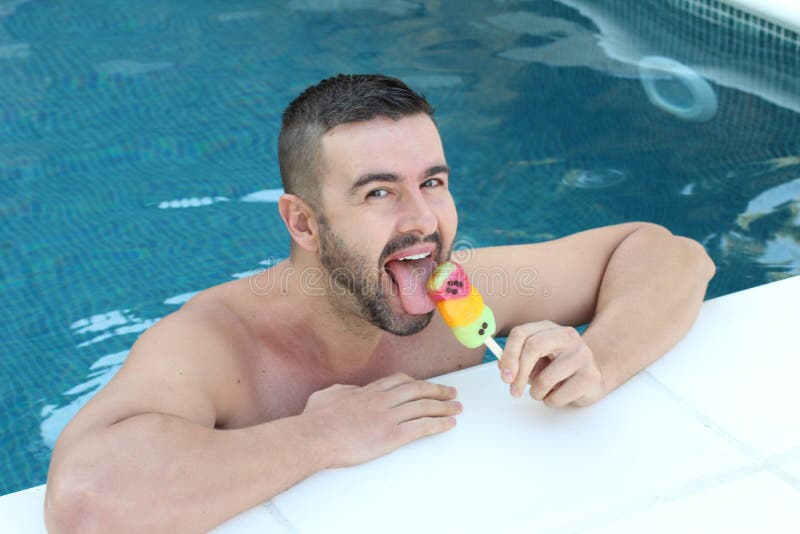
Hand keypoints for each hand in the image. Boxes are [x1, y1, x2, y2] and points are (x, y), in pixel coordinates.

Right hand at [301, 372, 460, 467]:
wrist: (314, 436)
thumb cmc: (316, 420)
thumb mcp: (327, 395)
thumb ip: (343, 391)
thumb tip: (349, 391)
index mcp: (368, 391)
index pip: (399, 381)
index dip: (416, 382)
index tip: (425, 384)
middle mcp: (382, 399)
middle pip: (418, 390)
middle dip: (438, 391)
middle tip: (451, 393)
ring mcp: (389, 416)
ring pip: (424, 406)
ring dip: (444, 407)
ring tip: (456, 408)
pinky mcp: (392, 435)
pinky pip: (422, 427)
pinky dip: (439, 424)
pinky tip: (448, 424)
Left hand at [499, 321, 604, 406]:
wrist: (591, 378)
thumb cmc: (558, 368)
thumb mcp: (536, 359)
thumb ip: (518, 359)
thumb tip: (503, 366)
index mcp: (549, 328)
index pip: (521, 333)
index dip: (508, 355)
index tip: (504, 375)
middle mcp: (567, 336)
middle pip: (533, 347)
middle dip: (519, 374)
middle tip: (513, 391)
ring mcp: (582, 355)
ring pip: (545, 379)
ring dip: (536, 393)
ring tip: (542, 392)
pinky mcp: (590, 376)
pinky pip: (558, 396)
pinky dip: (551, 401)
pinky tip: (558, 395)